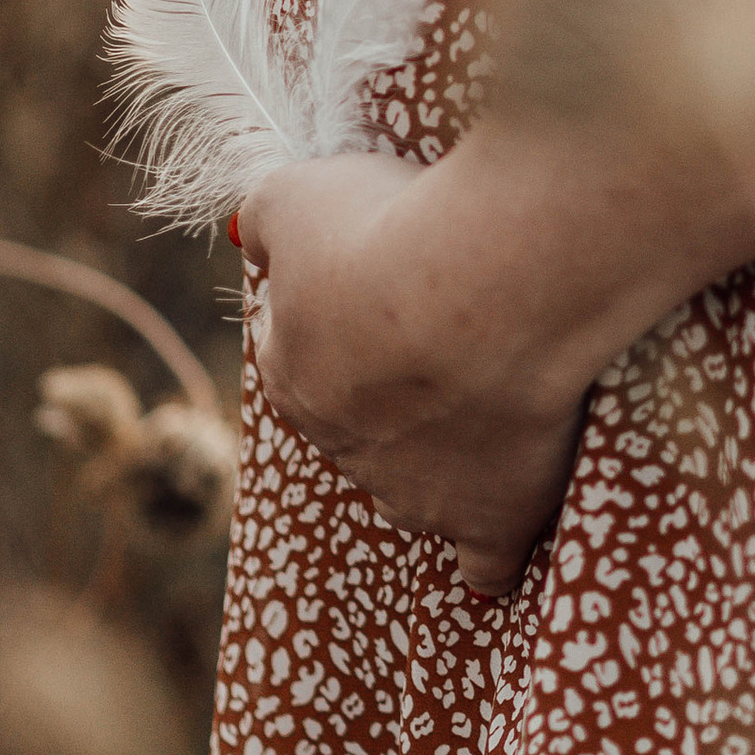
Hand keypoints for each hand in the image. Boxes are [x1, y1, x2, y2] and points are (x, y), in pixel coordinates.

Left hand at [238, 151, 591, 591]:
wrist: (483, 286)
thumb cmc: (388, 233)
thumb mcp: (296, 195)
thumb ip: (264, 218)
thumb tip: (250, 238)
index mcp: (292, 376)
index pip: (299, 349)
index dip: (342, 307)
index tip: (385, 272)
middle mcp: (346, 446)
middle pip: (360, 419)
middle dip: (392, 381)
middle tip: (446, 324)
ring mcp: (418, 492)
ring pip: (410, 488)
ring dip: (435, 455)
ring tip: (479, 409)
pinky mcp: (491, 517)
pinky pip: (485, 559)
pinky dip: (491, 552)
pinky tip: (504, 536)